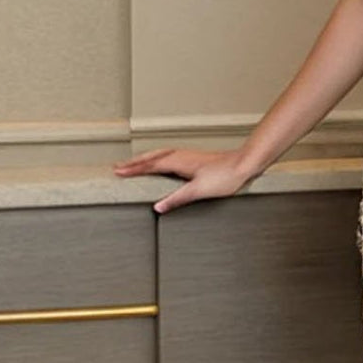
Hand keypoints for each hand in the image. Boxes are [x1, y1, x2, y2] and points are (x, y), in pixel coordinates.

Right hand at [112, 148, 255, 213]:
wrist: (244, 164)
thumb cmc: (225, 176)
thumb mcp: (198, 191)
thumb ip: (177, 198)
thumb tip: (157, 207)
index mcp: (177, 161)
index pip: (149, 165)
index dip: (132, 169)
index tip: (117, 172)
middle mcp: (180, 155)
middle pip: (151, 157)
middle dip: (134, 162)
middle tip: (118, 167)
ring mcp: (187, 156)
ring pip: (159, 155)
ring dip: (145, 159)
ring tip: (134, 164)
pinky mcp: (194, 159)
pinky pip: (168, 157)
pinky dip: (157, 159)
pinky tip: (162, 165)